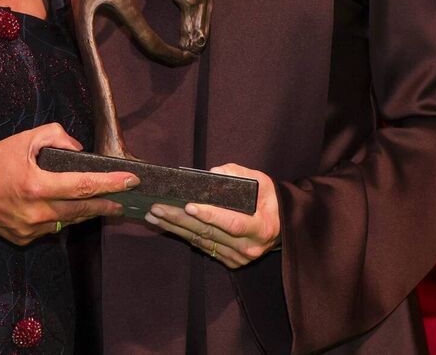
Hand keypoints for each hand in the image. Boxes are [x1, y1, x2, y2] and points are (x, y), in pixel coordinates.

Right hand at [0, 123, 137, 244]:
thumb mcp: (23, 139)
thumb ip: (55, 136)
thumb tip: (78, 151)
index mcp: (36, 186)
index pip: (83, 186)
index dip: (110, 184)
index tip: (131, 181)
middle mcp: (35, 212)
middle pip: (83, 210)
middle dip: (107, 204)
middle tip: (125, 198)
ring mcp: (30, 229)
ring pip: (69, 222)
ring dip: (87, 212)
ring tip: (104, 203)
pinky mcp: (24, 239)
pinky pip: (52, 229)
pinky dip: (62, 218)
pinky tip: (67, 208)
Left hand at [144, 163, 279, 268]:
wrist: (281, 226)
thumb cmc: (269, 200)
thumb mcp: (262, 182)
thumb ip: (238, 175)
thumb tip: (211, 174)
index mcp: (261, 228)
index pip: (232, 222)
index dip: (210, 214)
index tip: (189, 204)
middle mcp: (249, 247)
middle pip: (210, 233)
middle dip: (181, 219)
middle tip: (158, 207)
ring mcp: (239, 258)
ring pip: (202, 241)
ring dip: (175, 228)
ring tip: (154, 215)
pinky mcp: (230, 261)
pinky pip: (203, 246)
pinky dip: (184, 235)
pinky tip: (167, 225)